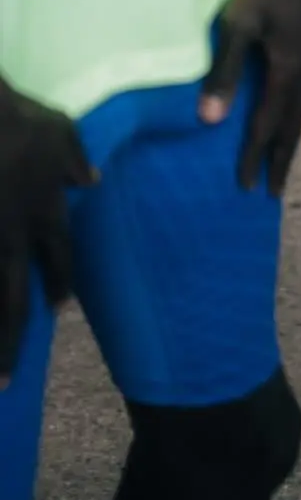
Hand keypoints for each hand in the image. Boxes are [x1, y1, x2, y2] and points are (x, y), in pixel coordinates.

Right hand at [0, 78, 94, 386]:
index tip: (58, 308)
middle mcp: (14, 234)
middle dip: (11, 342)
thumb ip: (76, 159)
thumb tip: (92, 180)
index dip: (59, 283)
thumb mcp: (61, 129)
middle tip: (7, 382)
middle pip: (14, 299)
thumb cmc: (20, 117)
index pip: (58, 256)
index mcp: (45, 210)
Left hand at [200, 0, 300, 194]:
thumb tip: (210, 121)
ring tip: (282, 154)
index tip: (245, 187)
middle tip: (274, 188)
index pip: (269, 121)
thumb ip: (225, 71)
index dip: (255, 154)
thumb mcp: (239, 22)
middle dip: (283, 155)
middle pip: (295, 120)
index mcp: (289, 65)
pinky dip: (294, 107)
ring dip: (291, 132)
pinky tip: (285, 103)